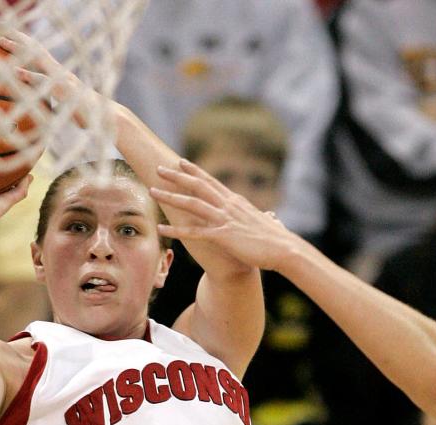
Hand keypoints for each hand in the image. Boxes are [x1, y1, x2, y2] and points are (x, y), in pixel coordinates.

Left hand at [0, 31, 97, 128]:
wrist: (109, 120)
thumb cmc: (88, 115)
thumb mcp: (68, 103)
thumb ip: (56, 97)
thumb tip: (44, 101)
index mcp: (60, 73)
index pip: (37, 51)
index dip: (22, 41)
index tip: (4, 31)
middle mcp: (60, 71)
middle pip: (34, 48)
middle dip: (16, 36)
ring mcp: (63, 79)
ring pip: (37, 59)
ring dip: (18, 49)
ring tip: (0, 40)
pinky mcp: (65, 92)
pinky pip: (45, 81)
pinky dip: (30, 75)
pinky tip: (15, 71)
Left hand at [150, 160, 301, 272]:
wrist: (284, 250)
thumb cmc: (278, 240)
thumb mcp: (270, 225)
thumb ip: (266, 219)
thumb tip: (272, 217)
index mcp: (237, 202)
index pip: (212, 181)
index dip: (195, 171)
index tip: (181, 163)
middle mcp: (229, 205)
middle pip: (198, 185)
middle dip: (176, 176)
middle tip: (159, 169)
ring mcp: (225, 219)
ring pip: (192, 203)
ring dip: (170, 196)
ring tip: (151, 191)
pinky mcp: (223, 236)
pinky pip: (194, 231)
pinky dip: (176, 229)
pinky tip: (162, 228)